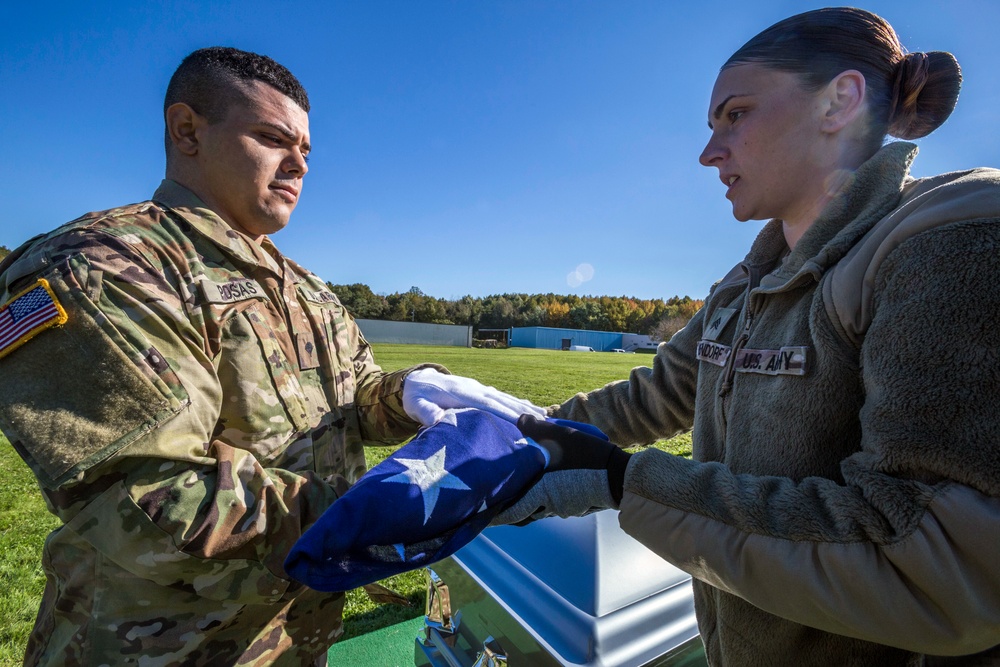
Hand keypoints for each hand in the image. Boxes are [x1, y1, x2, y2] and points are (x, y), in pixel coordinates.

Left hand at [402, 368, 545, 426]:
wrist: (418, 381)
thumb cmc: (418, 398)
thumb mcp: (418, 406)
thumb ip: (427, 413)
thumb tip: (438, 421)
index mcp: (463, 394)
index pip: (488, 405)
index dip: (505, 413)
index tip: (523, 422)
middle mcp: (475, 388)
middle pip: (503, 401)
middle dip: (523, 411)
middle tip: (544, 422)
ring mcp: (479, 388)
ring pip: (505, 398)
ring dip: (524, 407)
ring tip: (544, 416)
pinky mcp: (480, 391)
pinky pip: (501, 397)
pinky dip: (516, 403)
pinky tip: (529, 408)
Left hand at [491, 415, 630, 524]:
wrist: (620, 475)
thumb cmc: (587, 456)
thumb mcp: (560, 436)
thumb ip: (535, 428)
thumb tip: (518, 421)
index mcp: (540, 493)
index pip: (511, 511)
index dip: (496, 512)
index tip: (484, 512)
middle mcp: (550, 506)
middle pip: (523, 512)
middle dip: (510, 508)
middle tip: (497, 500)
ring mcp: (565, 508)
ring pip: (539, 508)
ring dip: (528, 502)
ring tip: (520, 489)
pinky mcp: (577, 506)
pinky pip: (554, 504)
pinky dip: (545, 498)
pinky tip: (548, 483)